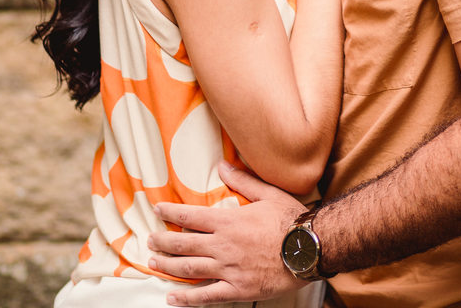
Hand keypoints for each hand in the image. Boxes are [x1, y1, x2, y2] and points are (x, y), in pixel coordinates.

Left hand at [148, 162, 307, 304]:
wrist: (310, 249)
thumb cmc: (292, 221)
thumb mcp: (269, 194)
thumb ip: (243, 181)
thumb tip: (222, 166)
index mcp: (228, 221)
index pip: (190, 216)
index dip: (170, 212)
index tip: (158, 210)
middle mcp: (222, 246)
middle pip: (182, 243)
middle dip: (162, 241)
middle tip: (150, 239)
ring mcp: (228, 269)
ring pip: (188, 268)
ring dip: (167, 265)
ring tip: (153, 262)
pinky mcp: (237, 289)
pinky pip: (206, 296)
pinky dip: (186, 298)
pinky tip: (172, 297)